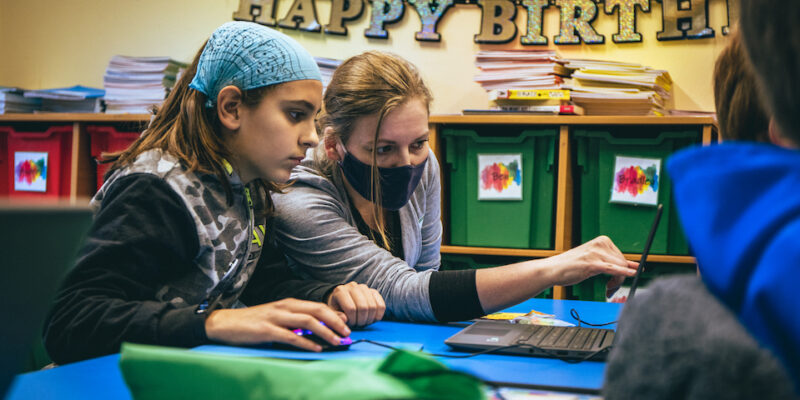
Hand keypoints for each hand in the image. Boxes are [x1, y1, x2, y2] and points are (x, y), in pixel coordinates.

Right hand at [204, 298, 349, 351]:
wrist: (225, 323)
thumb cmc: (253, 322)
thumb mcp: (277, 318)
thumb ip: (296, 321)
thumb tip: (318, 328)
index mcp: (289, 303)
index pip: (318, 305)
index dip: (335, 315)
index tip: (348, 324)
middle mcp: (285, 307)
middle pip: (317, 310)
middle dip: (335, 322)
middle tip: (348, 333)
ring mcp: (276, 317)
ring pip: (307, 321)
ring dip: (325, 332)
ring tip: (337, 341)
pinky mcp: (267, 329)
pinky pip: (291, 336)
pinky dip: (306, 342)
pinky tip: (317, 348)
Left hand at [326, 281, 384, 326]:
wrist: (343, 300)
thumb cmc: (338, 309)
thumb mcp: (333, 314)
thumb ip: (336, 317)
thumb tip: (344, 318)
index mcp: (340, 291)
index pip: (351, 308)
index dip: (352, 320)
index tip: (350, 324)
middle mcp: (353, 286)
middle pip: (363, 307)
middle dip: (361, 320)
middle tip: (358, 325)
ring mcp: (364, 288)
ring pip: (373, 306)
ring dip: (370, 319)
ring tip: (364, 322)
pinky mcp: (374, 292)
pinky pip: (381, 305)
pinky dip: (379, 315)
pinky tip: (372, 319)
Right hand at [548, 235, 637, 286]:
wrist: (553, 269)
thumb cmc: (571, 266)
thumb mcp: (594, 260)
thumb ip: (613, 262)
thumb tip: (634, 266)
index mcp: (602, 241)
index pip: (622, 256)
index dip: (625, 269)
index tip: (626, 277)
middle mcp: (600, 244)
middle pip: (622, 262)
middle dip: (621, 278)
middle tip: (611, 289)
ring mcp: (596, 253)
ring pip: (619, 268)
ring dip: (617, 282)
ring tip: (608, 289)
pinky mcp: (592, 263)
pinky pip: (613, 269)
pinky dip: (624, 273)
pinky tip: (633, 274)